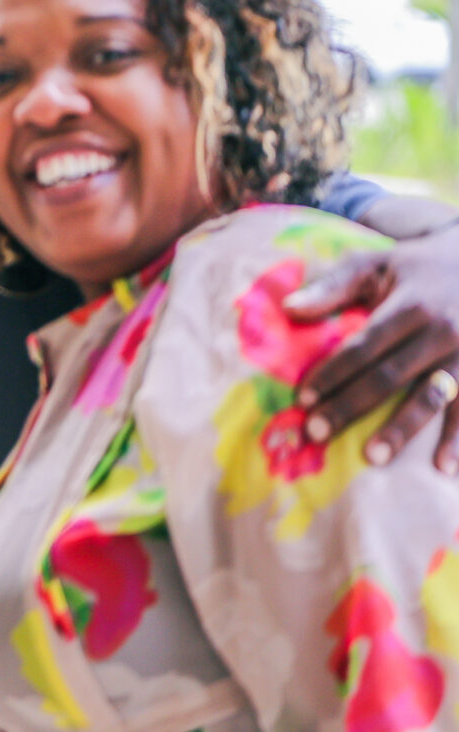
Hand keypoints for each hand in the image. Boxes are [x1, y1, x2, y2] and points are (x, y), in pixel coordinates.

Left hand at [286, 233, 458, 473]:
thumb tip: (287, 308)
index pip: (363, 347)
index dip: (332, 374)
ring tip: (374, 458)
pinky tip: (442, 467)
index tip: (302, 399)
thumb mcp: (376, 263)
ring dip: (403, 429)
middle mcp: (442, 331)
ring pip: (432, 396)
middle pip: (390, 376)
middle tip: (317, 433)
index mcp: (411, 305)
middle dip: (351, 406)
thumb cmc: (418, 267)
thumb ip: (333, 286)